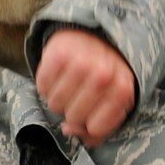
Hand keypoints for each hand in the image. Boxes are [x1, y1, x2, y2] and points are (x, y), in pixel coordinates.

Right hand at [35, 27, 135, 146]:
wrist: (92, 34)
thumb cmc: (103, 74)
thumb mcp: (112, 101)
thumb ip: (97, 127)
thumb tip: (69, 131)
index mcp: (123, 89)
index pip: (96, 128)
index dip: (88, 127)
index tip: (89, 116)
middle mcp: (104, 75)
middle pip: (74, 118)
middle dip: (72, 113)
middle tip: (77, 97)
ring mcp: (80, 62)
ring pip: (55, 104)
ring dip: (57, 100)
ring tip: (67, 87)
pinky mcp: (58, 53)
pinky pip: (42, 87)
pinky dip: (46, 86)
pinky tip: (57, 77)